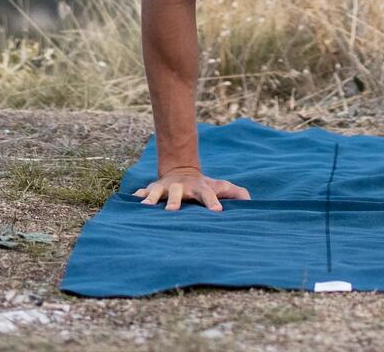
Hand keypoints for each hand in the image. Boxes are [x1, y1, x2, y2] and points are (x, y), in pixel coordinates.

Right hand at [132, 168, 250, 211]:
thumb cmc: (205, 185)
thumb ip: (237, 193)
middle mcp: (181, 187)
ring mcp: (166, 187)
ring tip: (146, 207)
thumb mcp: (221, 186)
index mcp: (199, 188)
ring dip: (152, 198)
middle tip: (173, 212)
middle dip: (175, 201)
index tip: (217, 212)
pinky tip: (131, 203)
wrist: (182, 170)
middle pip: (178, 193)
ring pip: (157, 192)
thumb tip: (251, 203)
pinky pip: (144, 192)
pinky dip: (137, 197)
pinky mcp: (154, 189)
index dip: (213, 202)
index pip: (208, 195)